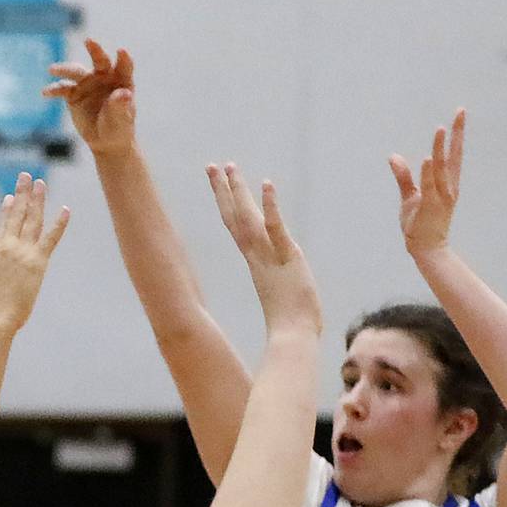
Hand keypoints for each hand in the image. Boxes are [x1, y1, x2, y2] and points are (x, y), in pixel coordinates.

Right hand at [0, 173, 69, 335]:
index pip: (3, 223)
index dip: (8, 208)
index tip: (11, 196)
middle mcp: (9, 246)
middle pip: (18, 214)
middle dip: (23, 193)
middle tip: (26, 176)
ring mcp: (24, 252)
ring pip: (33, 219)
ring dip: (38, 200)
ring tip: (41, 183)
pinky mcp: (38, 262)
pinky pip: (51, 238)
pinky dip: (59, 223)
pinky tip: (66, 209)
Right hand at [42, 38, 135, 157]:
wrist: (105, 140)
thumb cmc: (118, 128)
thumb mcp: (121, 120)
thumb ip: (120, 106)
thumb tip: (123, 94)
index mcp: (122, 80)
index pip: (124, 66)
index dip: (123, 59)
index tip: (120, 51)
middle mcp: (104, 76)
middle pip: (100, 60)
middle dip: (95, 50)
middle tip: (89, 41)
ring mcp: (87, 83)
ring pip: (76, 71)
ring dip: (64, 69)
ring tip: (52, 69)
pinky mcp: (73, 93)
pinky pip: (62, 88)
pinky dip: (54, 89)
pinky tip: (45, 92)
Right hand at [207, 165, 321, 336]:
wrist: (293, 339)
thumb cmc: (290, 329)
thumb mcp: (283, 300)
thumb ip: (280, 289)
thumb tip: (281, 297)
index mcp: (257, 264)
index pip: (237, 229)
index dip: (227, 206)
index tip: (219, 184)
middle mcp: (258, 257)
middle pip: (236, 218)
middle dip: (224, 191)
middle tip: (213, 166)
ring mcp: (271, 257)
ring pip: (249, 218)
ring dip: (239, 191)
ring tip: (230, 167)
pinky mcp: (289, 258)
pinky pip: (276, 229)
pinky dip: (270, 207)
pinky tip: (266, 185)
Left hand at [390, 109, 465, 256]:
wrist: (427, 249)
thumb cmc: (421, 223)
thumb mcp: (411, 196)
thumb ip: (404, 176)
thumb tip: (393, 156)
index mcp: (447, 183)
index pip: (454, 154)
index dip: (457, 135)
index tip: (459, 114)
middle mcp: (448, 187)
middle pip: (454, 156)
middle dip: (457, 134)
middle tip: (459, 112)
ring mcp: (441, 196)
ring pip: (441, 169)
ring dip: (439, 149)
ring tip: (440, 129)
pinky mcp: (430, 206)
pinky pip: (429, 186)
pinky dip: (428, 173)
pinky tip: (426, 158)